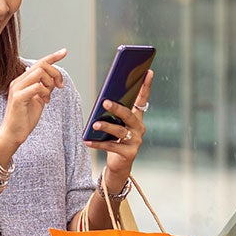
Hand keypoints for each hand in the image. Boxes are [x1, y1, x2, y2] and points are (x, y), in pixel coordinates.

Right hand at [0, 48, 66, 149]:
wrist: (13, 133)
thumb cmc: (24, 118)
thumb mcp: (38, 100)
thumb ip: (44, 88)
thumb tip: (52, 79)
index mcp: (23, 81)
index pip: (39, 63)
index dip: (53, 56)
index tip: (64, 52)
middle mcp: (18, 81)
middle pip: (41, 65)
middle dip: (55, 73)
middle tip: (59, 86)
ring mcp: (17, 88)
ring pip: (39, 73)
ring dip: (49, 83)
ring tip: (48, 96)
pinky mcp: (18, 98)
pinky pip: (36, 87)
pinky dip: (45, 92)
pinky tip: (44, 101)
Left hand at [84, 69, 153, 186]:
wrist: (119, 164)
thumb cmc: (114, 139)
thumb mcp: (115, 124)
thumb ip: (112, 113)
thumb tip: (103, 101)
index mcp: (137, 118)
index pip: (142, 99)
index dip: (146, 86)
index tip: (148, 71)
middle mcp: (139, 128)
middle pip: (128, 115)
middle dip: (117, 108)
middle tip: (105, 102)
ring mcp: (136, 141)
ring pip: (120, 131)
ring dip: (106, 127)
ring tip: (94, 125)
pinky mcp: (129, 153)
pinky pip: (112, 146)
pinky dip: (98, 143)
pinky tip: (87, 140)